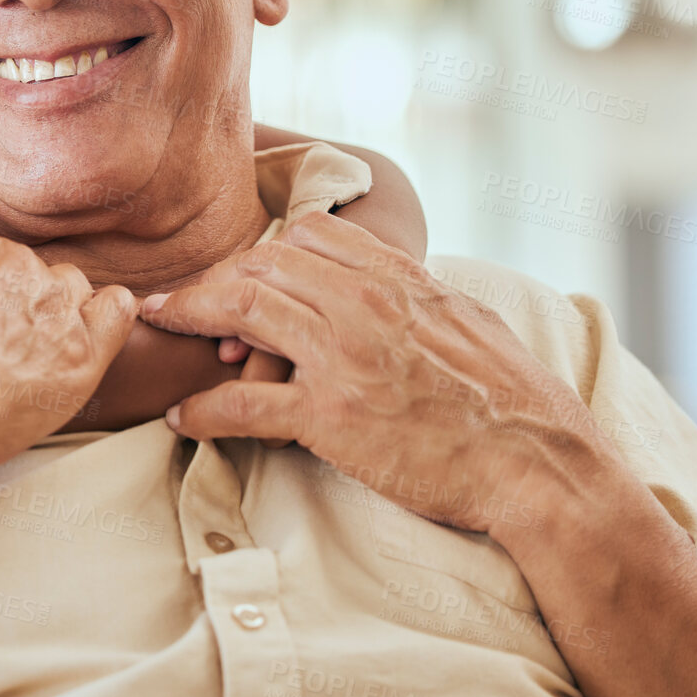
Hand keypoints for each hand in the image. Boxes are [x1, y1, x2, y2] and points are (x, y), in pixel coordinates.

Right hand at [0, 214, 136, 475]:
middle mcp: (12, 260)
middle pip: (23, 272)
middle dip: (6, 306)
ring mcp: (50, 305)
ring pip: (68, 292)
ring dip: (51, 317)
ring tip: (22, 357)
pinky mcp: (80, 354)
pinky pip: (116, 314)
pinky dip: (106, 322)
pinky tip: (86, 339)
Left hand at [139, 211, 601, 535]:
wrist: (537, 462)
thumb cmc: (514, 398)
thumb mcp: (470, 317)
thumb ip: (417, 293)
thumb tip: (393, 280)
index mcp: (398, 278)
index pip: (307, 233)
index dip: (264, 250)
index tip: (242, 272)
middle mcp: (363, 305)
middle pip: (262, 263)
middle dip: (214, 278)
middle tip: (180, 300)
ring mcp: (343, 358)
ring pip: (241, 310)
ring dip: (190, 316)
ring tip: (159, 327)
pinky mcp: (330, 417)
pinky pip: (242, 404)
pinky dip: (202, 409)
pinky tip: (182, 417)